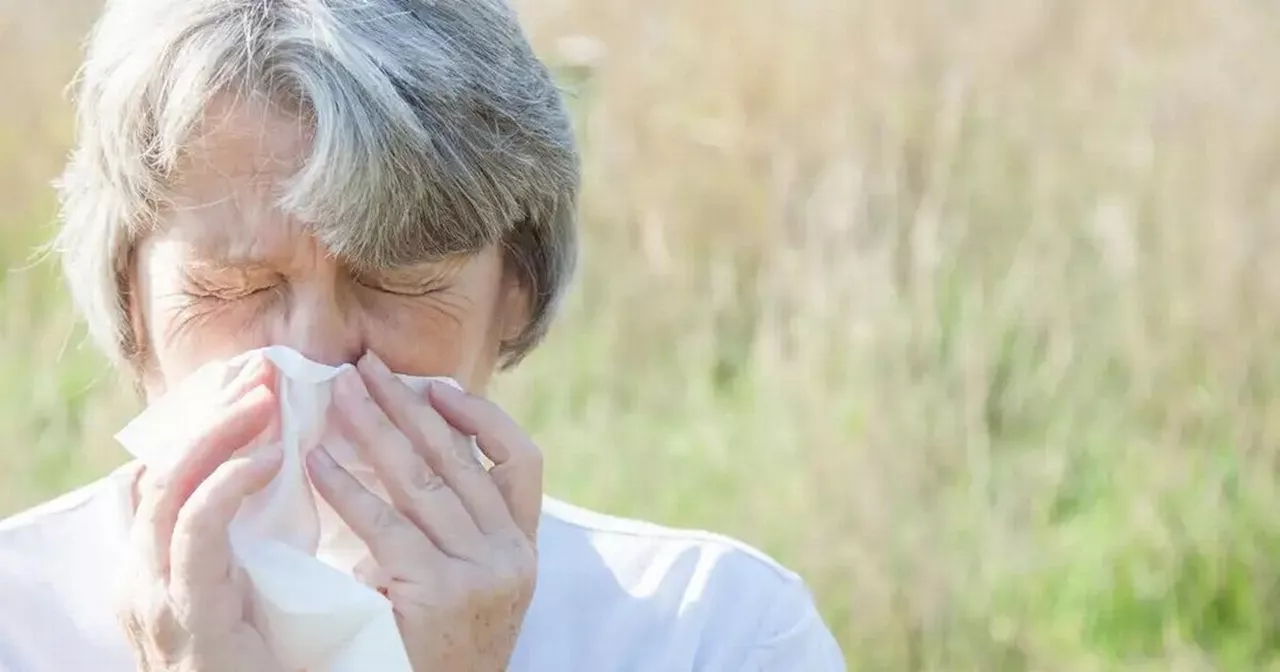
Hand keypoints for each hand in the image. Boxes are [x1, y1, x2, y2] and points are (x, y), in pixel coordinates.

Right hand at [118, 354, 284, 671]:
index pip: (163, 471)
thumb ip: (241, 535)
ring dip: (219, 433)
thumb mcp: (244, 585)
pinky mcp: (185, 610)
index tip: (247, 381)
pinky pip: (196, 532)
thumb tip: (272, 466)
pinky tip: (268, 458)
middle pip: (162, 466)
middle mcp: (140, 571)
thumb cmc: (261, 661)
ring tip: (265, 398)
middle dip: (210, 412)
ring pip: (169, 486)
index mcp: (152, 562)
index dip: (200, 421)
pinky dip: (229, 484)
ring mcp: (154, 591)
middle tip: (261, 371)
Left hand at [306, 352, 541, 671]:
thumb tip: (403, 448)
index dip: (482, 418)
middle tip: (365, 367)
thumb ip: (451, 529)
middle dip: (408, 405)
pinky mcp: (439, 593)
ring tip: (337, 395)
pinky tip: (317, 462)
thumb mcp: (465, 586)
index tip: (435, 387)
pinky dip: (348, 487)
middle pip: (460, 459)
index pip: (523, 461)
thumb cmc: (434, 653)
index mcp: (523, 549)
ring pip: (423, 481)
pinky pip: (386, 525)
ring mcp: (480, 574)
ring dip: (375, 429)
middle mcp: (511, 556)